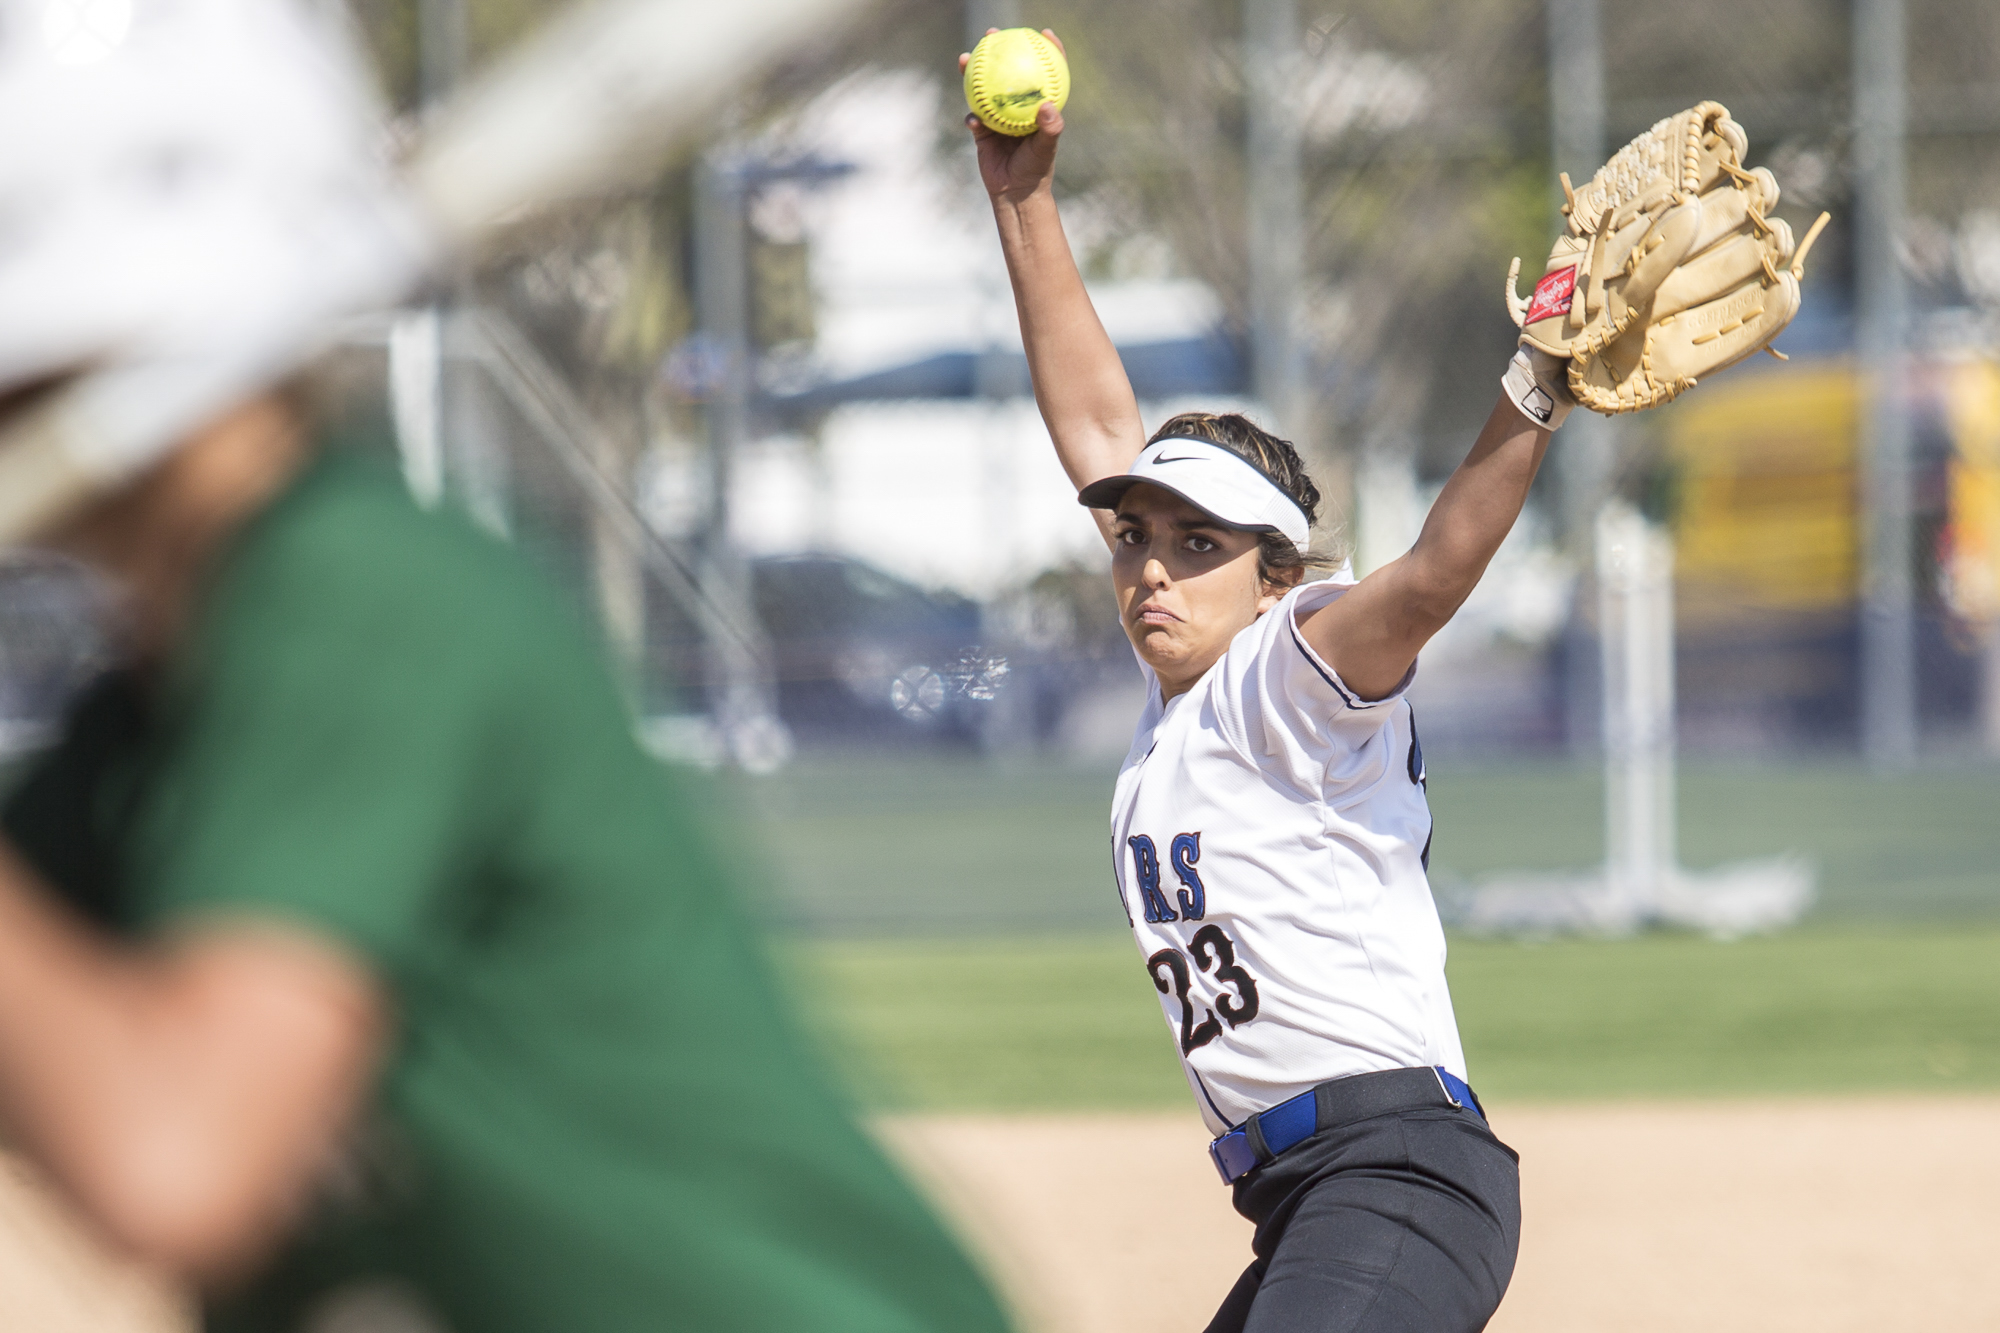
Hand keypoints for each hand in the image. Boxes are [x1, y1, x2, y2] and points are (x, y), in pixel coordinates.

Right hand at [960, 29, 1065, 205]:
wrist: (1015, 193)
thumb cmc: (1036, 169)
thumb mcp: (1045, 149)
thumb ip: (1049, 128)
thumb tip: (1047, 105)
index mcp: (1036, 105)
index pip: (1045, 71)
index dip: (1047, 50)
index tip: (1044, 33)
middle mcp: (1017, 106)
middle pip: (1008, 71)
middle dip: (999, 48)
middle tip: (993, 33)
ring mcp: (998, 116)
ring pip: (984, 88)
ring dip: (973, 72)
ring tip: (965, 58)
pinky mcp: (982, 131)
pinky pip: (973, 117)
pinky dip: (972, 117)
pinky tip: (973, 120)